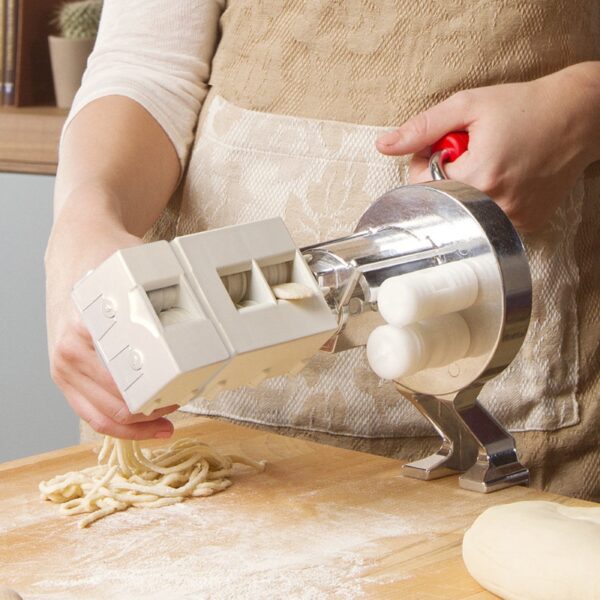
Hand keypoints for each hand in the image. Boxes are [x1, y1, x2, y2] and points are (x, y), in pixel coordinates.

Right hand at [46, 196, 176, 439]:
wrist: (77, 247)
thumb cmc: (106, 257)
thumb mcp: (134, 268)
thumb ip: (160, 288)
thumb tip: (202, 303)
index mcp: (82, 332)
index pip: (120, 385)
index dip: (155, 396)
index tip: (181, 393)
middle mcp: (68, 354)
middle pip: (114, 407)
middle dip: (151, 412)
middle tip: (179, 404)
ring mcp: (63, 368)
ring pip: (101, 418)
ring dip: (136, 426)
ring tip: (166, 422)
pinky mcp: (65, 374)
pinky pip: (90, 412)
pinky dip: (118, 424)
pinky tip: (144, 423)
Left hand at [376, 63, 599, 231]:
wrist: (578, 116)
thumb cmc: (524, 106)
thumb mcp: (468, 106)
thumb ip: (422, 128)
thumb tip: (384, 146)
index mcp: (478, 178)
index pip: (423, 186)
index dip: (428, 163)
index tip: (447, 146)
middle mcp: (496, 206)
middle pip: (444, 200)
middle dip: (448, 176)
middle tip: (473, 152)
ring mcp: (514, 219)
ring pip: (467, 211)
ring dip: (469, 189)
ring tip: (494, 162)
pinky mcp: (527, 225)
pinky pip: (490, 219)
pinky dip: (489, 201)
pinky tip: (507, 178)